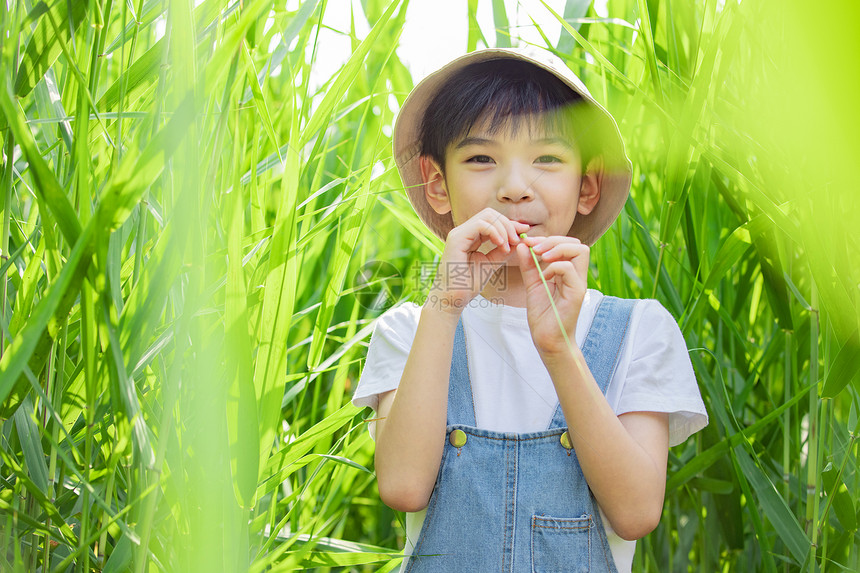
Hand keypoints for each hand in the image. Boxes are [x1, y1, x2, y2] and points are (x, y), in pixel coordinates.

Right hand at [427, 208, 529, 313]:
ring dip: (503, 228)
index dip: (510, 224)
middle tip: (517, 240)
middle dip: (508, 224)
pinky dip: (495, 232)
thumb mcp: (491, 263)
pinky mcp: (456, 239)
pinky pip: (480, 225)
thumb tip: (520, 238)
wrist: (452, 299)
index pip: (492, 220)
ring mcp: (458, 233)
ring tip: (507, 246)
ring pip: (487, 216)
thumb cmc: (468, 284)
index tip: (524, 232)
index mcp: (470, 236)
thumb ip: (503, 250)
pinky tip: (501, 245)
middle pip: (490, 213)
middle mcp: (463, 231)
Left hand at [516, 235, 589, 355]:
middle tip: (534, 248)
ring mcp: (578, 283)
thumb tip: (523, 245)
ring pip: (580, 251)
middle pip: (577, 243)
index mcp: (568, 273)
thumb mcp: (532, 285)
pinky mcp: (576, 293)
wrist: (547, 340)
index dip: (549, 240)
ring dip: (557, 249)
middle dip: (554, 240)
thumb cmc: (543, 315)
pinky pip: (569, 269)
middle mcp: (576, 276)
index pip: (569, 244)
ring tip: (540, 257)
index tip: (529, 244)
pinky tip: (543, 277)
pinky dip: (554, 267)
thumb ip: (529, 266)